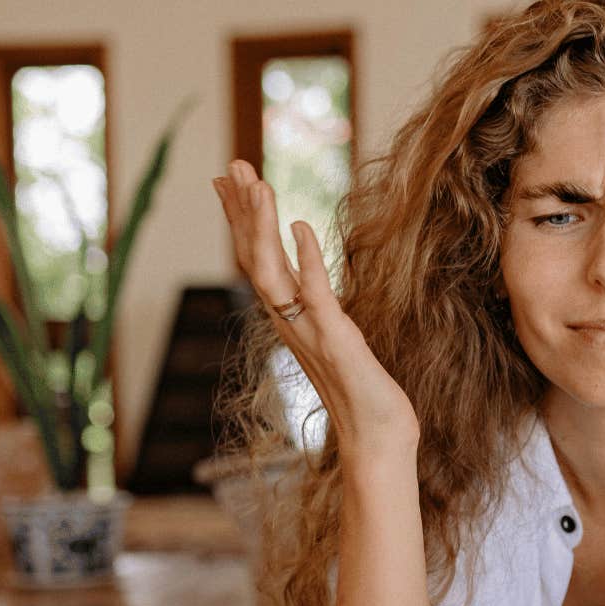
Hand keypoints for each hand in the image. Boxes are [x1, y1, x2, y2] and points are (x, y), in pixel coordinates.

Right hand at [213, 160, 418, 459]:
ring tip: (255, 182)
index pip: (258, 260)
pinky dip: (307, 258)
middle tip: (230, 165)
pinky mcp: (336, 340)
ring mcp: (309, 331)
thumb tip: (311, 284)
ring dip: (261, 226)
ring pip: (272, 271)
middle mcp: (291, 323)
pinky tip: (300, 225)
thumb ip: (321, 312)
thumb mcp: (337, 341)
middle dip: (242, 210)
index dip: (242, 220)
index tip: (228, 182)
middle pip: (254, 257)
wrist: (376, 440)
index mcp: (291, 319)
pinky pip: (315, 293)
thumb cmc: (363, 396)